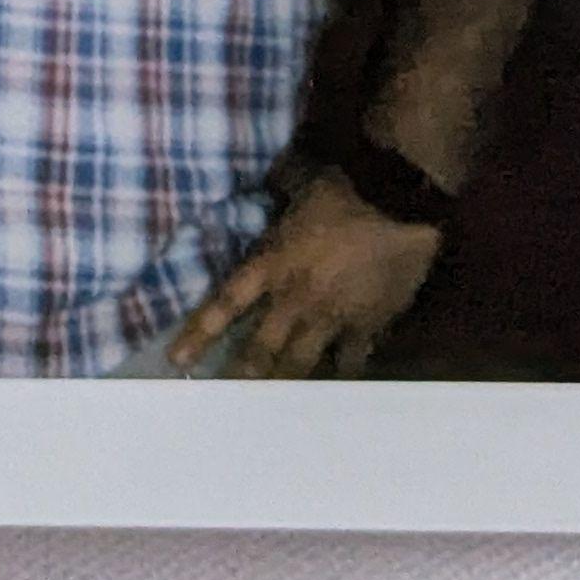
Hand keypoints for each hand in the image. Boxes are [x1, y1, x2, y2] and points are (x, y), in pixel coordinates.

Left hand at [171, 170, 439, 375]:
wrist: (401, 204)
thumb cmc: (346, 190)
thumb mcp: (301, 185)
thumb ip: (278, 186)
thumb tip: (262, 170)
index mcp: (273, 265)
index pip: (227, 304)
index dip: (200, 333)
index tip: (178, 361)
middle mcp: (295, 299)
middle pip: (261, 348)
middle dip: (240, 376)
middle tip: (223, 401)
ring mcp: (331, 318)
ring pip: (301, 363)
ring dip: (284, 384)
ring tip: (271, 409)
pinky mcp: (367, 326)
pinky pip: (350, 360)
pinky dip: (343, 373)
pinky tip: (337, 389)